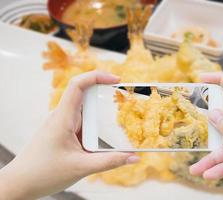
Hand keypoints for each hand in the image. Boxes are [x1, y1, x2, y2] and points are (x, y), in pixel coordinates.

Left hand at [0, 71, 138, 199]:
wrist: (20, 184)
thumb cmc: (43, 174)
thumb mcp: (81, 167)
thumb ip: (109, 162)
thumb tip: (134, 157)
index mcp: (62, 118)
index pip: (77, 85)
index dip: (96, 76)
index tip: (115, 79)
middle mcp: (61, 117)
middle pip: (84, 95)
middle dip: (104, 94)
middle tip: (123, 98)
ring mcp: (61, 124)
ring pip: (84, 110)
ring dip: (99, 112)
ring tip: (117, 118)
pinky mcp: (63, 133)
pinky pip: (81, 122)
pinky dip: (94, 125)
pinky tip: (103, 136)